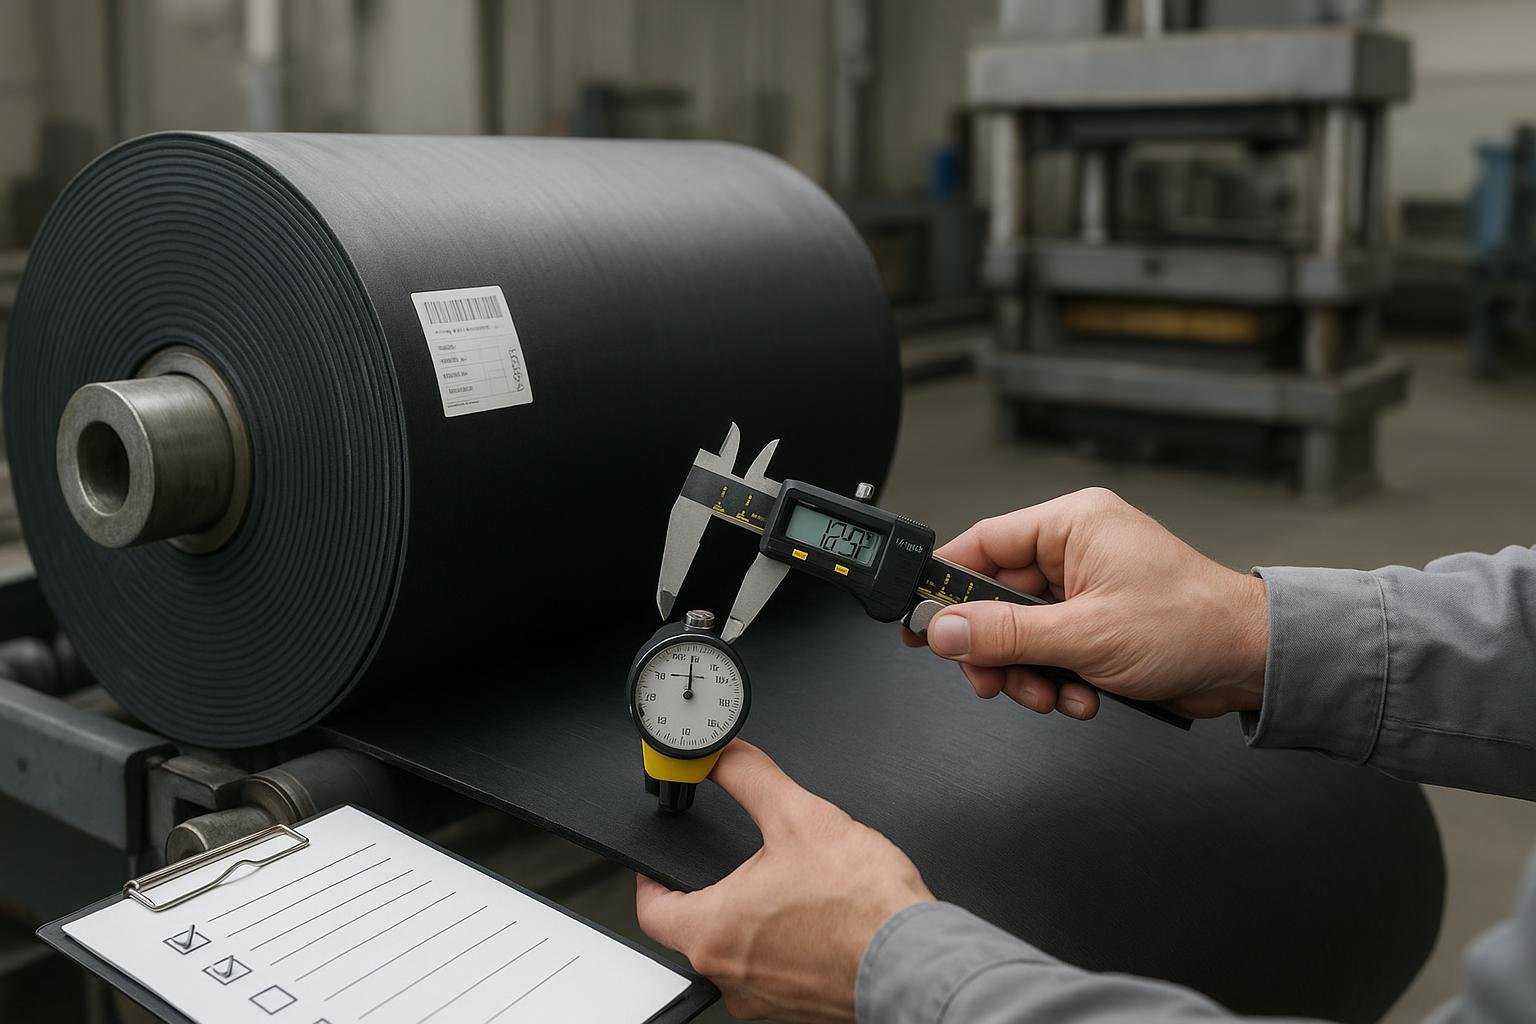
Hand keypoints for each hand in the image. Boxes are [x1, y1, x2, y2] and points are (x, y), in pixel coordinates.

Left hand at [635, 741, 932, 1021]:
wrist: (916, 958)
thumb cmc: (862, 905)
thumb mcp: (800, 816)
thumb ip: (749, 777)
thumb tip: (724, 755)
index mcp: (712, 932)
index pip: (650, 910)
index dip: (652, 880)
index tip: (661, 866)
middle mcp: (729, 976)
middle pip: (697, 931)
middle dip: (716, 895)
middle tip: (741, 867)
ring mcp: (763, 999)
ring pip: (739, 954)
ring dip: (755, 923)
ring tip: (791, 891)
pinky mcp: (798, 1008)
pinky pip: (776, 973)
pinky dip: (787, 947)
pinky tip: (818, 921)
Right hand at [908, 487, 1267, 720]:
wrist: (1251, 662)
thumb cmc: (1194, 625)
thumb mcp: (1085, 633)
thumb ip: (1005, 633)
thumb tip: (944, 628)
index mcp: (1071, 524)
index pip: (983, 544)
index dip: (945, 585)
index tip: (919, 620)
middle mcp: (1075, 551)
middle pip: (995, 599)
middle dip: (994, 649)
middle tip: (990, 679)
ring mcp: (1085, 590)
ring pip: (1019, 634)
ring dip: (1028, 674)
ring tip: (1052, 695)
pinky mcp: (1095, 625)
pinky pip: (1048, 652)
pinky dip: (1055, 681)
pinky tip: (1080, 696)